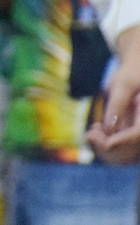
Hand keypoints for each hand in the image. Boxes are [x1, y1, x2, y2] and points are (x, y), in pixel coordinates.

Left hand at [89, 28, 139, 163]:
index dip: (123, 141)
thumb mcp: (122, 85)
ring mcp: (139, 134)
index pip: (138, 135)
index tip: (105, 142)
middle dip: (108, 146)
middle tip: (89, 134)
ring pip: (125, 154)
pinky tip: (97, 131)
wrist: (135, 71)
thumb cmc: (131, 73)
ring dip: (105, 147)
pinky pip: (121, 149)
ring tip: (92, 132)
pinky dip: (106, 144)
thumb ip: (117, 105)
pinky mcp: (133, 135)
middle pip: (131, 149)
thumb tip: (108, 128)